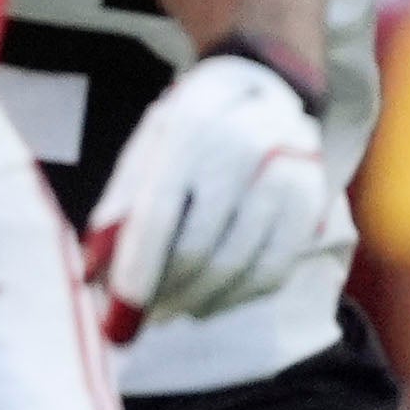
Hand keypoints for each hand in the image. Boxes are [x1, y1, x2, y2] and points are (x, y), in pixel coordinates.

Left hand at [85, 51, 331, 340]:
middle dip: (167, 294)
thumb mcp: (148, 146)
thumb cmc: (191, 127)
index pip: (158, 216)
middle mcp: (243, 148)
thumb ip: (121, 204)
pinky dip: (240, 297)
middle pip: (199, 248)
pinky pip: (276, 269)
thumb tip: (95, 272)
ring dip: (201, 302)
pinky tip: (214, 301)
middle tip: (146, 318)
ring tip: (176, 311)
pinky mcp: (314, 200)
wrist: (265, 88)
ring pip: (239, 267)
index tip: (116, 321)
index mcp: (189, 127)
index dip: (136, 273)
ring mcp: (286, 174)